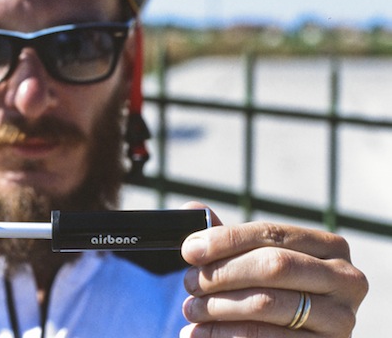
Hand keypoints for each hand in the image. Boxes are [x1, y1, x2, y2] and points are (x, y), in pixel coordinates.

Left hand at [179, 202, 367, 336]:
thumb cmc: (268, 290)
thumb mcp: (253, 260)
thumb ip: (226, 237)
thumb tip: (191, 209)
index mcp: (330, 247)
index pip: (271, 234)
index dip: (225, 240)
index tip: (189, 250)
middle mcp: (346, 280)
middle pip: (272, 266)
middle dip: (221, 273)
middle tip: (188, 284)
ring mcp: (341, 319)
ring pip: (266, 303)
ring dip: (217, 307)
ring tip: (190, 310)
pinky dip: (225, 335)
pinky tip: (200, 334)